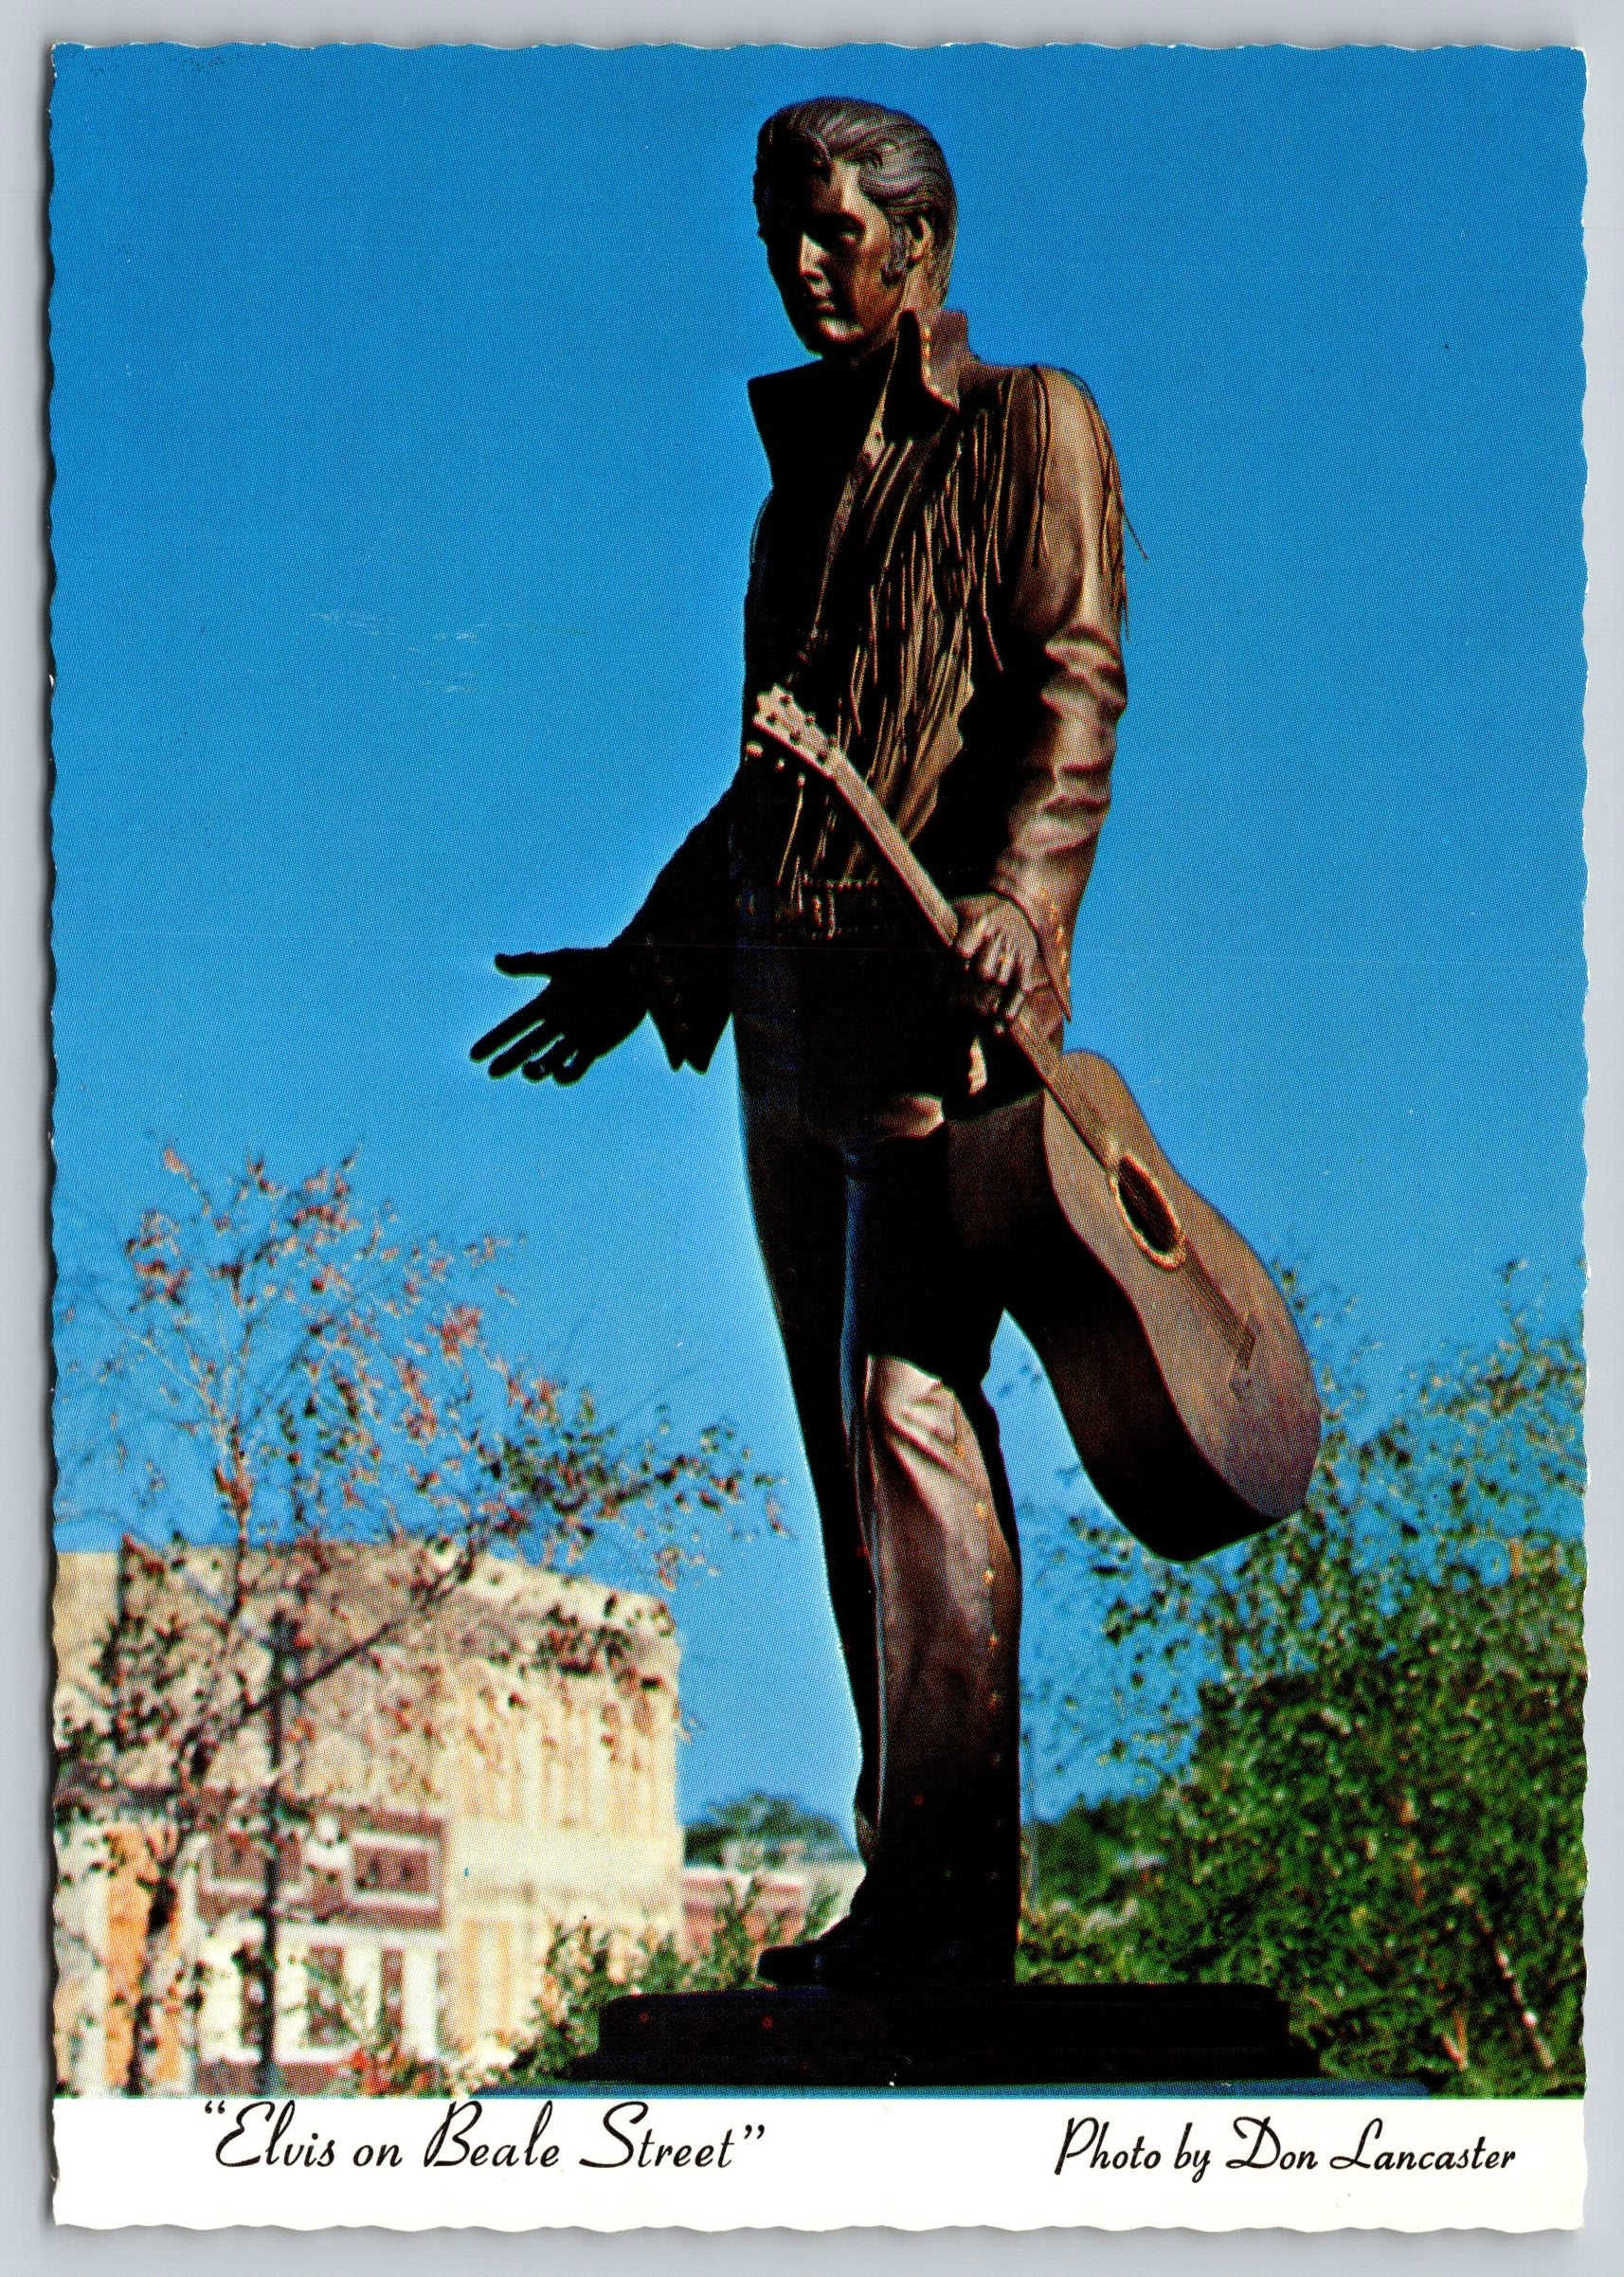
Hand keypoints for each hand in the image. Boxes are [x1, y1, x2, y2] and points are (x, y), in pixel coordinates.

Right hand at [470, 944, 645, 1083]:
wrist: (633, 972)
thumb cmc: (598, 963)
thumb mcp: (560, 963)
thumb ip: (528, 964)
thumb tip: (496, 960)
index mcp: (547, 1004)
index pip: (514, 1026)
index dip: (495, 1040)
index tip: (474, 1055)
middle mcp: (558, 1024)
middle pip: (527, 1047)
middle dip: (509, 1060)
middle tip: (492, 1072)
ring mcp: (576, 1037)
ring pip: (549, 1061)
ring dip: (536, 1070)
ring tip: (529, 1071)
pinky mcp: (595, 1046)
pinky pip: (576, 1068)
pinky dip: (565, 1075)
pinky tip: (557, 1074)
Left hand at [950, 894, 1045, 1028]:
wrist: (1021, 906)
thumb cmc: (981, 910)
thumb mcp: (961, 908)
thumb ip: (941, 924)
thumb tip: (909, 942)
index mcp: (980, 924)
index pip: (962, 951)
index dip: (950, 970)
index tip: (940, 983)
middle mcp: (999, 937)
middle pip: (982, 972)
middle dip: (966, 991)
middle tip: (954, 1005)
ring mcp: (1016, 951)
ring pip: (1000, 984)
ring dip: (984, 1003)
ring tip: (971, 1016)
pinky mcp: (1028, 963)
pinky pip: (1021, 990)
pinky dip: (1010, 1010)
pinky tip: (998, 1028)